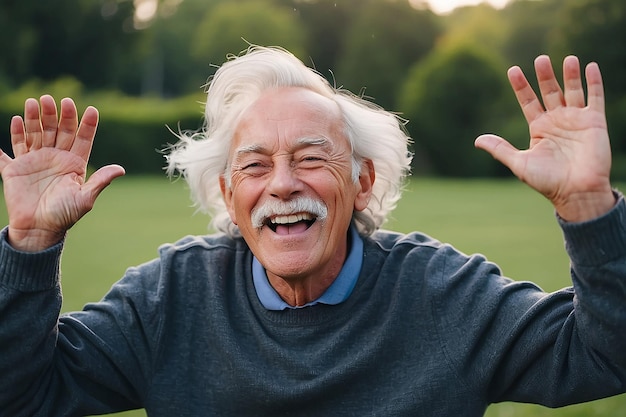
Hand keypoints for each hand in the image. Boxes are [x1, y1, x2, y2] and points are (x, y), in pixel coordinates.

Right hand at [0, 95, 124, 251]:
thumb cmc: (64, 215)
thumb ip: (100, 181)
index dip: (87, 125)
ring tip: (35, 102)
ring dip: (35, 117)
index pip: (83, 138)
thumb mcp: (85, 198)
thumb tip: (121, 169)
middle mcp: (56, 158)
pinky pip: (14, 147)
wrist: (38, 229)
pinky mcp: (15, 168)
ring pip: (36, 133)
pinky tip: (17, 120)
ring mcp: (35, 160)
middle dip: (58, 115)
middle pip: (58, 130)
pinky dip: (14, 133)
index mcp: (74, 163)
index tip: (92, 110)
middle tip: (58, 100)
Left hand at [475, 55, 614, 221]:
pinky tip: (590, 66)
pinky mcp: (594, 122)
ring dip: (570, 74)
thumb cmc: (547, 181)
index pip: (528, 101)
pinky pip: (594, 97)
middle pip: (549, 91)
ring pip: (572, 90)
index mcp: (538, 128)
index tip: (512, 70)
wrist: (576, 192)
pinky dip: (593, 82)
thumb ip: (500, 149)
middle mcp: (557, 120)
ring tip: (566, 58)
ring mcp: (576, 120)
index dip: (521, 86)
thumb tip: (477, 140)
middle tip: (539, 59)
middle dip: (545, 75)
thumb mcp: (519, 163)